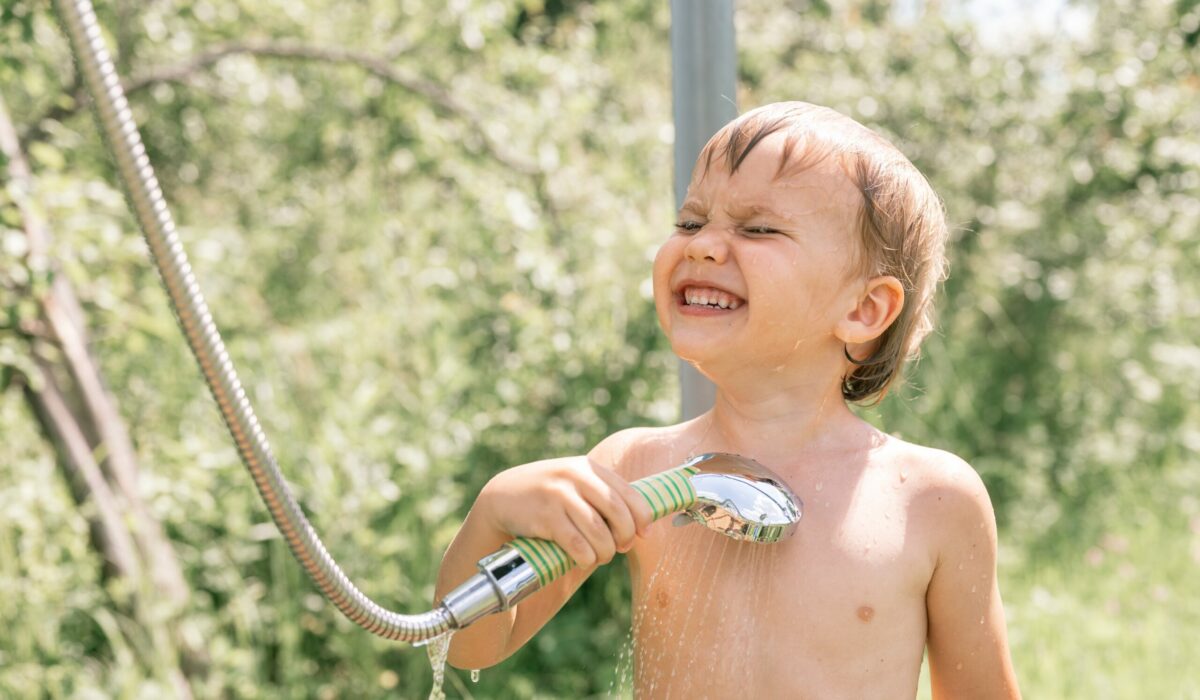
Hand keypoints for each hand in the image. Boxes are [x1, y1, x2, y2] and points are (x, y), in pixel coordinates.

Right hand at [475, 456, 654, 569]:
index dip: (642, 518)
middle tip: (621, 547)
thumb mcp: (575, 483)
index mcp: (589, 468)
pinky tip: (584, 559)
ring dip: (605, 551)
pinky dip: (586, 557)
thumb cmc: (549, 496)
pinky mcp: (545, 517)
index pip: (629, 493)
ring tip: (601, 556)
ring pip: (598, 532)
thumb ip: (603, 497)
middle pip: (617, 513)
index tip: (643, 534)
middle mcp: (576, 477)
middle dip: (624, 536)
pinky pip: (576, 545)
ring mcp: (559, 495)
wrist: (503, 496)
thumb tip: (642, 527)